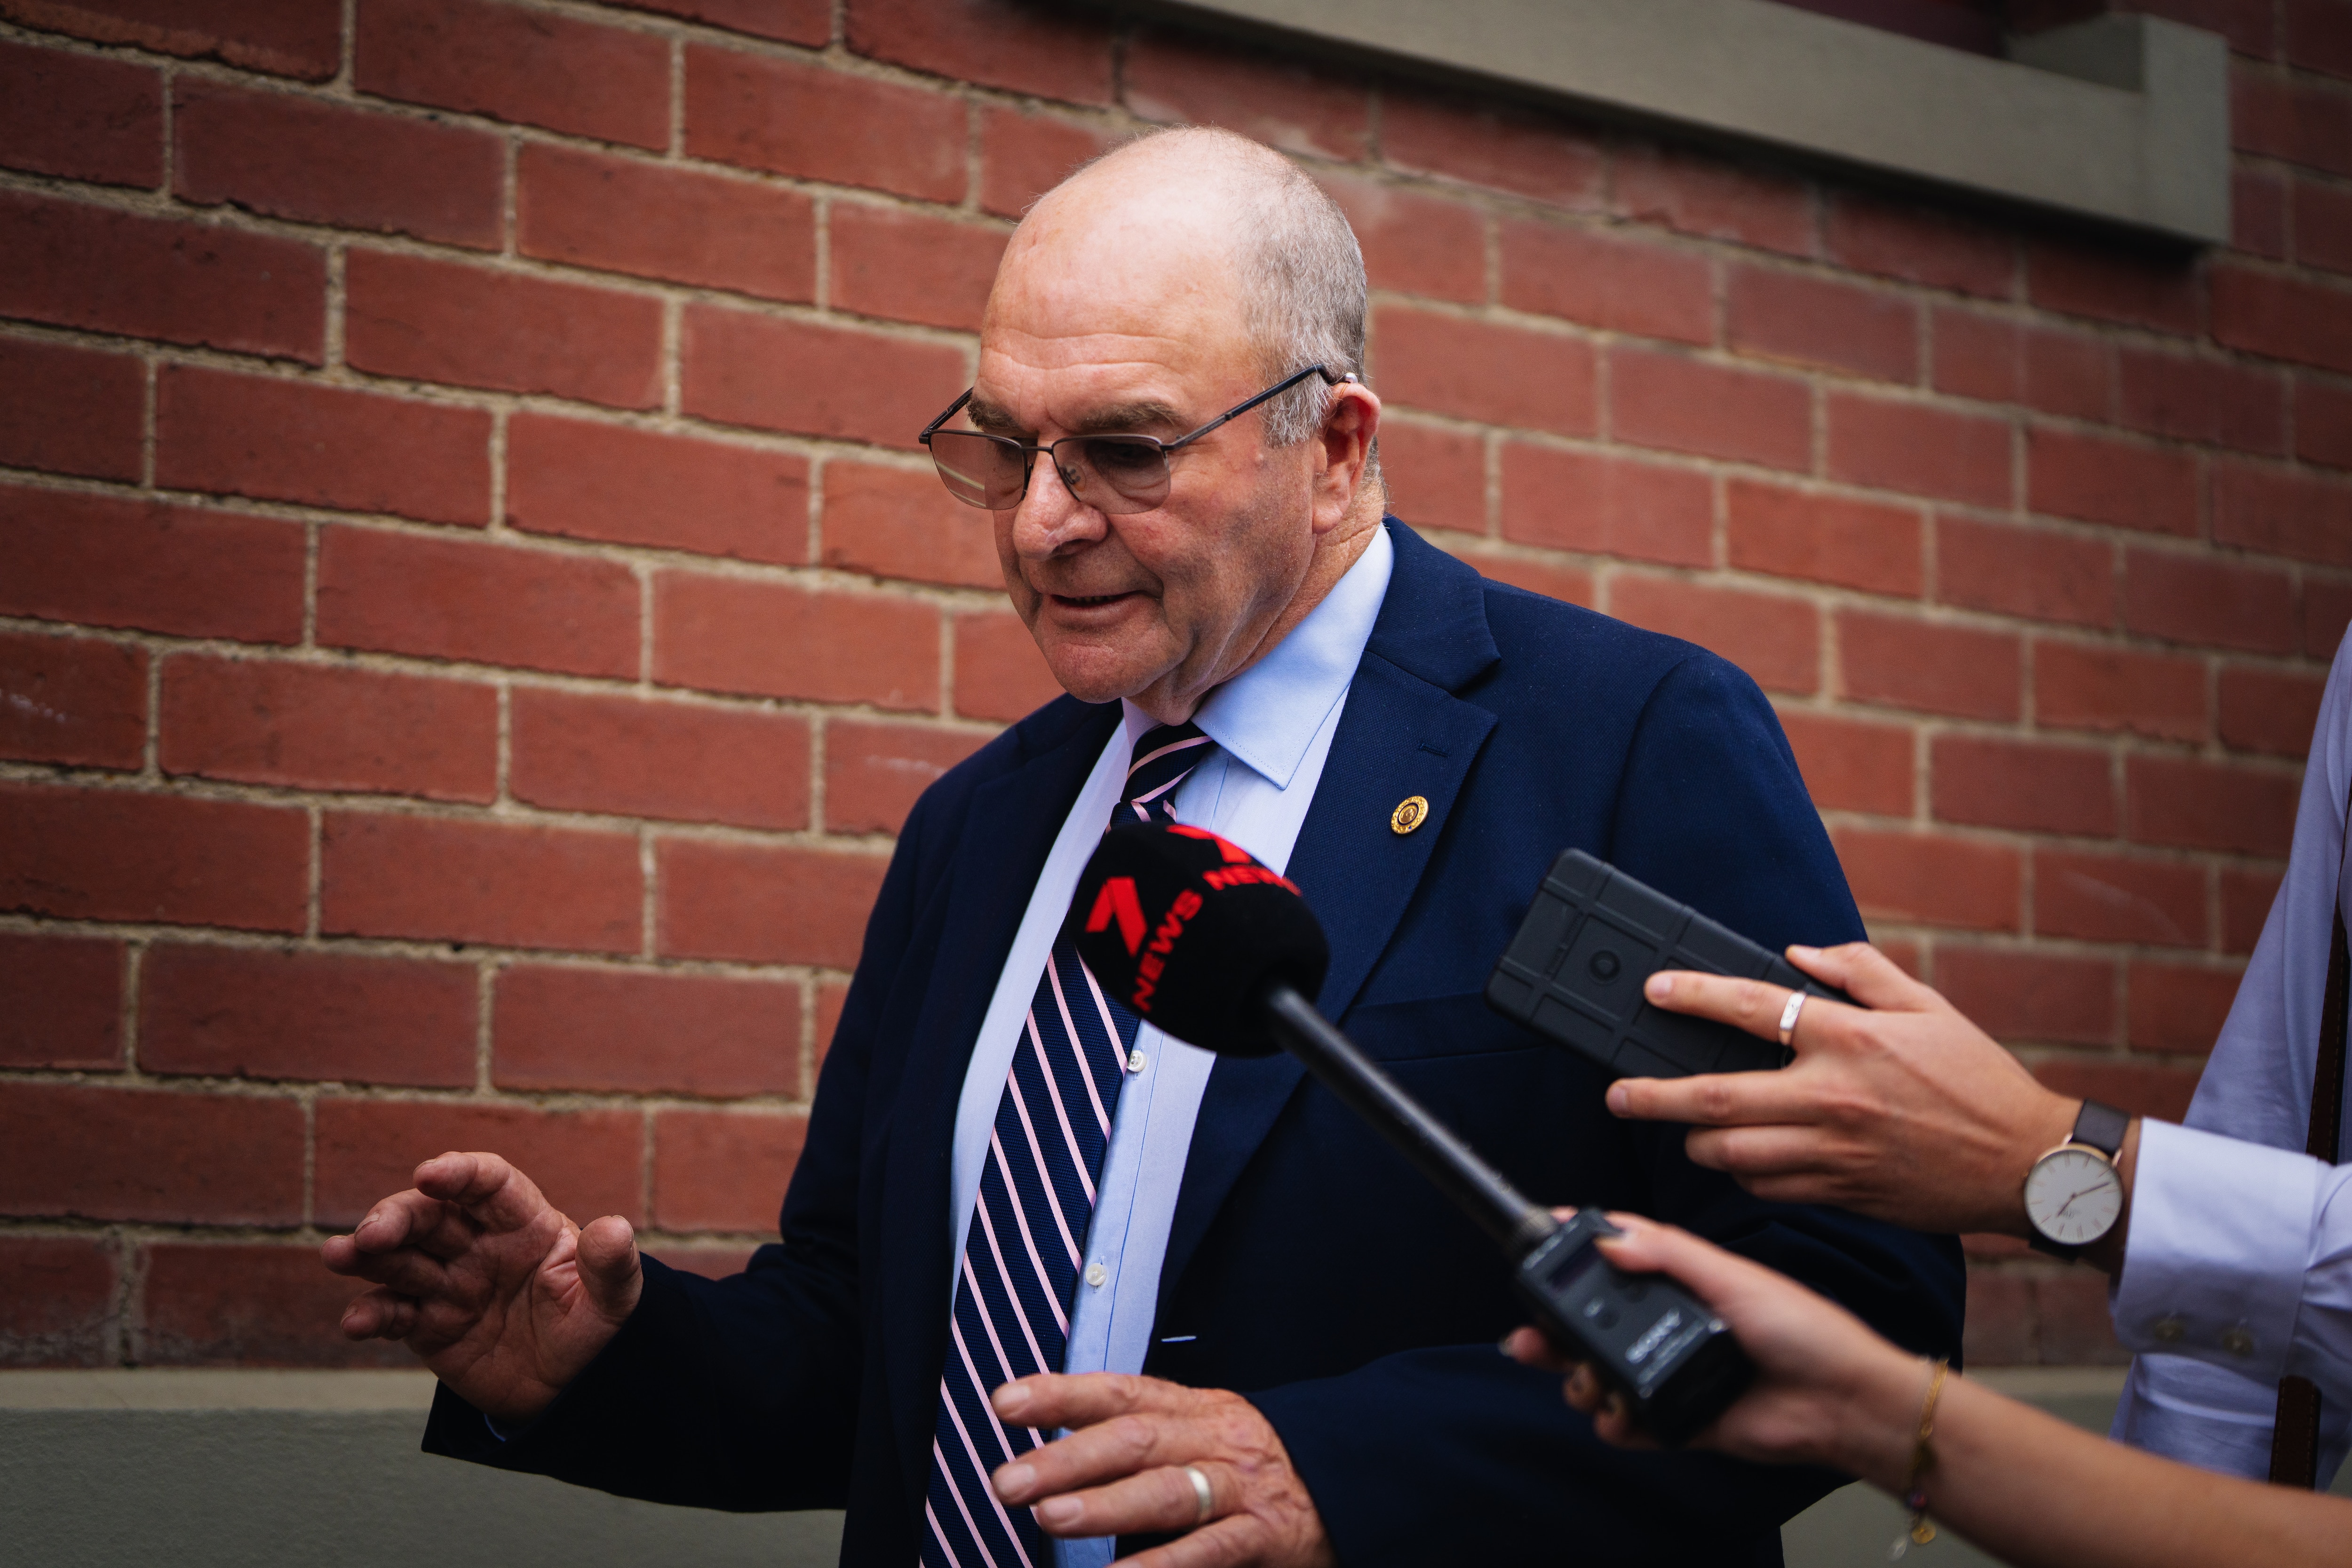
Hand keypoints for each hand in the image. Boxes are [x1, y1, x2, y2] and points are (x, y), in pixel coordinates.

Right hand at [319, 1151, 641, 1422]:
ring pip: (400, 1258)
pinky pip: (395, 1313)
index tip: (429, 1174)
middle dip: (397, 1217)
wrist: (573, 1387)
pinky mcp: (428, 1325)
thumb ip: (612, 1265)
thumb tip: (614, 1229)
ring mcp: (450, 1283)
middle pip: (431, 1217)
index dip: (460, 1173)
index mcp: (525, 1223)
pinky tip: (357, 1322)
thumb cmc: (596, 1328)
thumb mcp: (615, 1300)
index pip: (489, 1184)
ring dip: (367, 1255)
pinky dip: (372, 1314)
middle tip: (371, 1234)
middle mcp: (480, 1244)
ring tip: (337, 1255)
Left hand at [987, 1373, 1333, 1567]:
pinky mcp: (1268, 1535)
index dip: (1061, 1394)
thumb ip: (1140, 1445)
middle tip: (1009, 1480)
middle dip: (1066, 1458)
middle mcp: (1215, 1439)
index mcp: (1194, 1409)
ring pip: (1169, 1489)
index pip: (1120, 1393)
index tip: (1005, 1403)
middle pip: (1135, 1439)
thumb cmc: (1256, 1470)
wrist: (1354, 1482)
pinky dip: (1166, 1564)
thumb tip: (1054, 1461)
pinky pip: (1213, 1549)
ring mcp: (1243, 1487)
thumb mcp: (1203, 1438)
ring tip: (1050, 1516)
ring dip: (1105, 1503)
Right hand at [1504, 1213, 1925, 1487]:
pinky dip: (1614, 1422)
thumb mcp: (1734, 1276)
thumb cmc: (1804, 1330)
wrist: (1840, 1402)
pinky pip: (1628, 1423)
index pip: (1613, 1261)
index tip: (1535, 1248)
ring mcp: (1669, 1372)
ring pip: (1598, 1374)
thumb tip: (1609, 1237)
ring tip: (1591, 1382)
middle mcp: (1667, 1326)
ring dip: (1581, 1380)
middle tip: (1529, 1340)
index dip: (1573, 1255)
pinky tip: (1619, 1414)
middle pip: (1589, 1324)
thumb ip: (1669, 1253)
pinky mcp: (1678, 1419)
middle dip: (1551, 1332)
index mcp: (1680, 1283)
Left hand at [1610, 943, 2078, 1236]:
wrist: (2025, 1162)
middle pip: (1717, 1098)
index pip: (1753, 1008)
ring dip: (1696, 1142)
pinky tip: (1738, 1161)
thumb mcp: (1926, 1007)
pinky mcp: (1841, 1192)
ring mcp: (1833, 1151)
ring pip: (1733, 1154)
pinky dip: (1743, 1175)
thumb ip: (1858, 971)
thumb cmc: (1976, 1081)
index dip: (1695, 996)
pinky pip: (1769, 1188)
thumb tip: (1796, 951)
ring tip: (1680, 1128)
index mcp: (1851, 1039)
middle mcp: (1832, 1096)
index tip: (1656, 991)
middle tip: (1617, 1095)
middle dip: (1655, 1096)